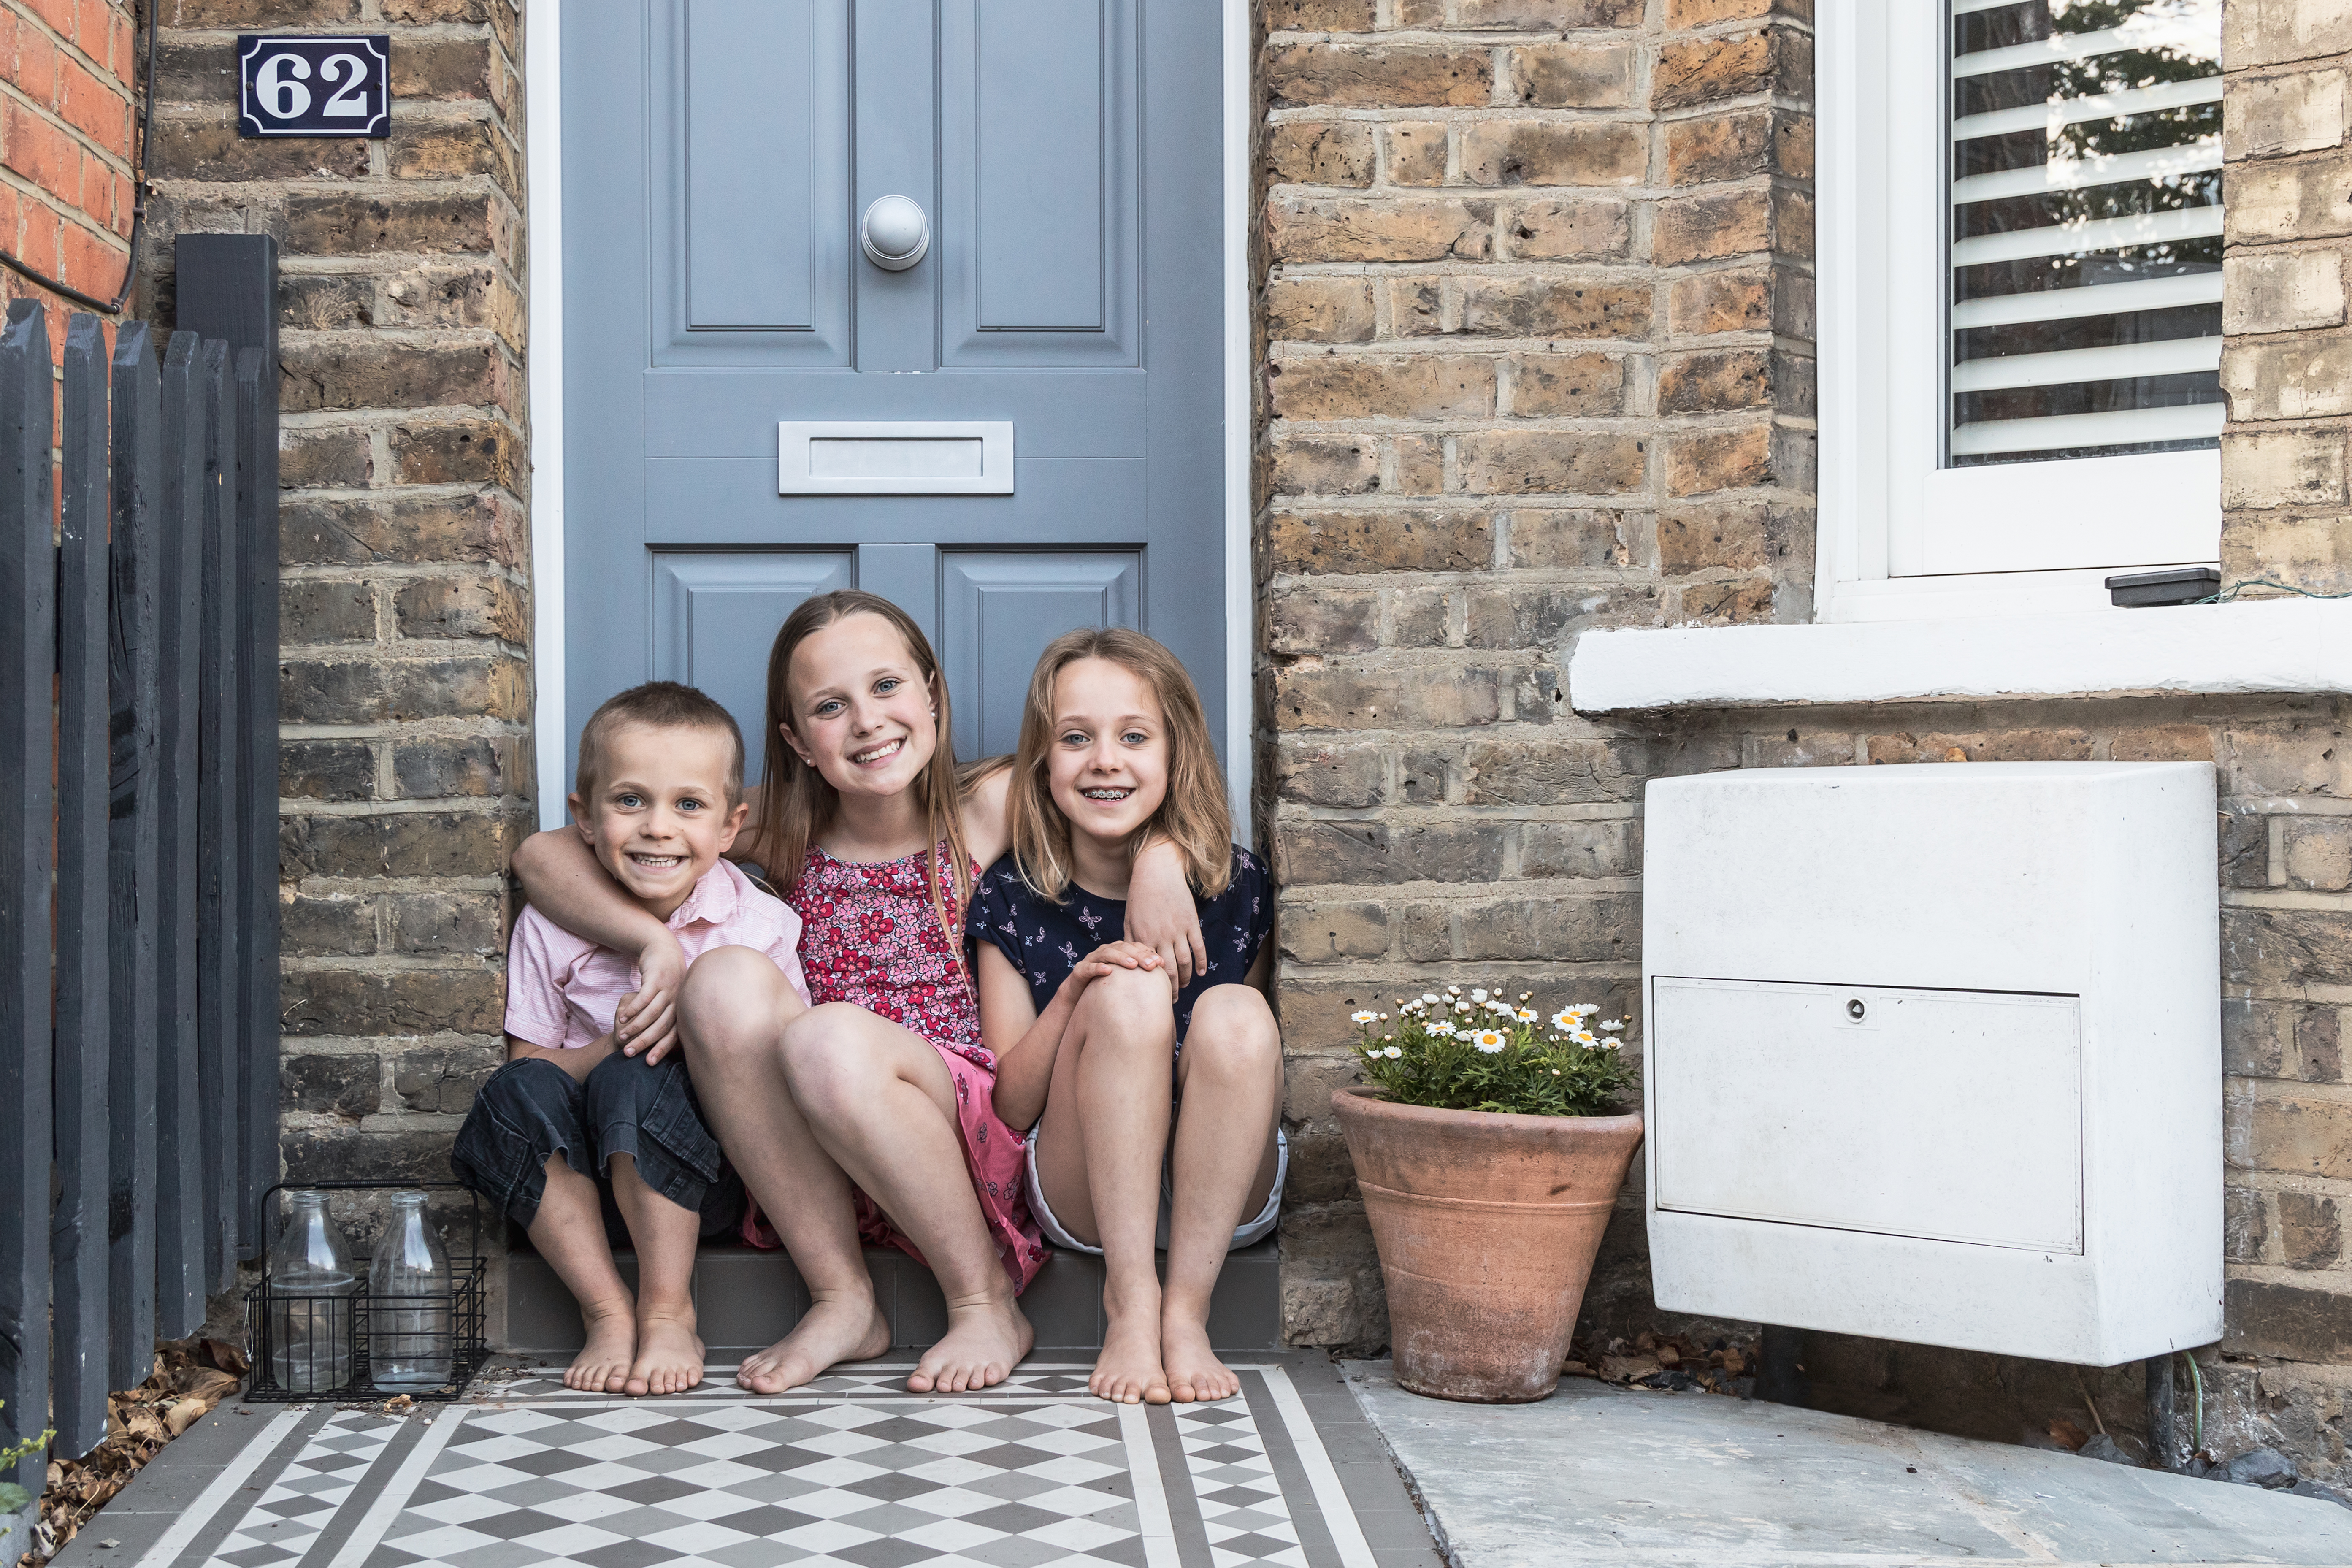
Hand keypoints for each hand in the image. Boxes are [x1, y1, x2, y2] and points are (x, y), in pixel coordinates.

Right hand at [617, 931, 685, 1062]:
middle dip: (645, 1042)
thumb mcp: (670, 1000)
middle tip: (629, 1054)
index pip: (674, 1034)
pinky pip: (644, 997)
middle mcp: (679, 1000)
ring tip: (621, 1037)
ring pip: (652, 1013)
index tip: (649, 1064)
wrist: (663, 950)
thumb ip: (666, 1019)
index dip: (662, 1049)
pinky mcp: (657, 978)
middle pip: (662, 1026)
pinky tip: (622, 1017)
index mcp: (683, 1009)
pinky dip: (633, 1009)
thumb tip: (658, 1044)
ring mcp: (669, 989)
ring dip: (636, 1027)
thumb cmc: (664, 981)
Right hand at [1058, 941, 1163, 1002]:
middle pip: (1124, 948)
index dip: (1148, 952)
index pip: (1135, 947)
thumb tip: (1167, 985)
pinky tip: (1108, 971)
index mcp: (1118, 952)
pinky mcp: (1079, 970)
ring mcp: (1091, 960)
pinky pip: (1088, 967)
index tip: (1161, 963)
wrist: (1078, 998)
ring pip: (1107, 953)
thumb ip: (1140, 979)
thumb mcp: (1125, 983)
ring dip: (1120, 957)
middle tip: (1151, 964)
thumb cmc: (1106, 989)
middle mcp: (1105, 952)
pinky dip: (1098, 967)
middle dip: (1138, 955)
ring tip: (1133, 965)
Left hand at [1126, 840, 1205, 986]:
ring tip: (1184, 987)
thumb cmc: (1140, 896)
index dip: (1153, 985)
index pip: (1149, 969)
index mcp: (1144, 937)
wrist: (1158, 872)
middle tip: (1171, 999)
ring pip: (1185, 961)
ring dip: (1185, 977)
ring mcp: (1178, 929)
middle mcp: (1162, 935)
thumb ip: (1130, 940)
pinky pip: (1199, 947)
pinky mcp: (1191, 922)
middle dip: (1171, 988)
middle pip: (1169, 970)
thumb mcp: (1130, 918)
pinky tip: (1201, 973)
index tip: (1154, 996)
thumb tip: (1130, 962)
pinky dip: (1201, 961)